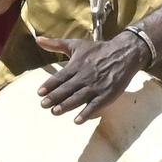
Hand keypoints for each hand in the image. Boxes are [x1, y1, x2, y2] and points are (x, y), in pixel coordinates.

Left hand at [33, 30, 150, 120]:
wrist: (124, 54)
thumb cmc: (98, 50)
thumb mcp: (77, 45)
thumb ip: (56, 44)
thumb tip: (37, 40)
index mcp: (76, 65)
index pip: (60, 77)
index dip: (49, 85)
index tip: (39, 93)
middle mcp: (84, 76)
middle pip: (67, 88)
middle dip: (54, 97)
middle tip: (43, 105)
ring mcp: (95, 86)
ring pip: (78, 97)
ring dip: (66, 105)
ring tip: (55, 112)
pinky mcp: (106, 94)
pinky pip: (94, 105)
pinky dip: (86, 113)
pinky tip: (77, 120)